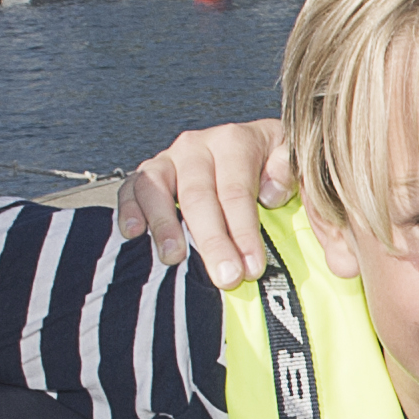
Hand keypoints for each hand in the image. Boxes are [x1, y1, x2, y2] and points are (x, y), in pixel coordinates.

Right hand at [115, 120, 293, 287]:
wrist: (248, 148)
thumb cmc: (272, 164)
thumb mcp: (290, 157)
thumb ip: (288, 169)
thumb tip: (270, 193)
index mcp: (234, 141)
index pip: (237, 191)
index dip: (244, 231)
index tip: (253, 267)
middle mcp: (196, 146)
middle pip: (199, 196)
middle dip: (212, 241)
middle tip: (226, 277)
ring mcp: (168, 159)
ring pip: (157, 189)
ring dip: (164, 225)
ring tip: (174, 259)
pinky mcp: (147, 174)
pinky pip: (130, 188)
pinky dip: (128, 209)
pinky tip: (133, 233)